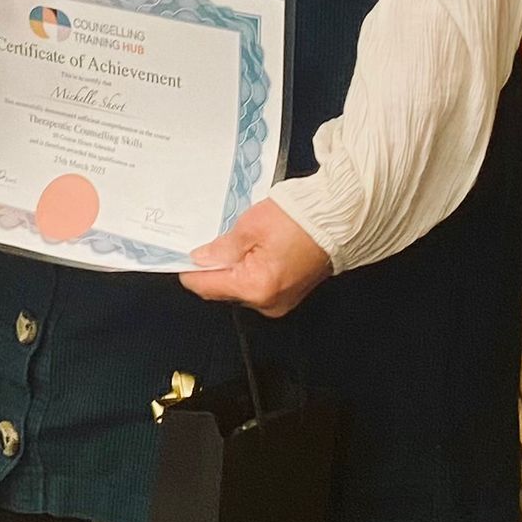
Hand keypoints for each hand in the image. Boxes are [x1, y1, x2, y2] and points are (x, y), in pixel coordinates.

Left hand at [181, 200, 333, 319]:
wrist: (339, 219)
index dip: (190, 270)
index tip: (182, 257)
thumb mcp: (250, 226)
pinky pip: (260, 285)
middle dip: (216, 267)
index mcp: (256, 288)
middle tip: (215, 241)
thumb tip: (201, 258)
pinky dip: (253, 270)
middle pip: (224, 289)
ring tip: (244, 241)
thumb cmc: (300, 219)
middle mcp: (268, 303)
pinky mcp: (290, 294)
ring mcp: (281, 302)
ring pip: (242, 288)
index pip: (207, 287)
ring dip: (235, 268)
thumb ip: (221, 247)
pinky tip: (258, 249)